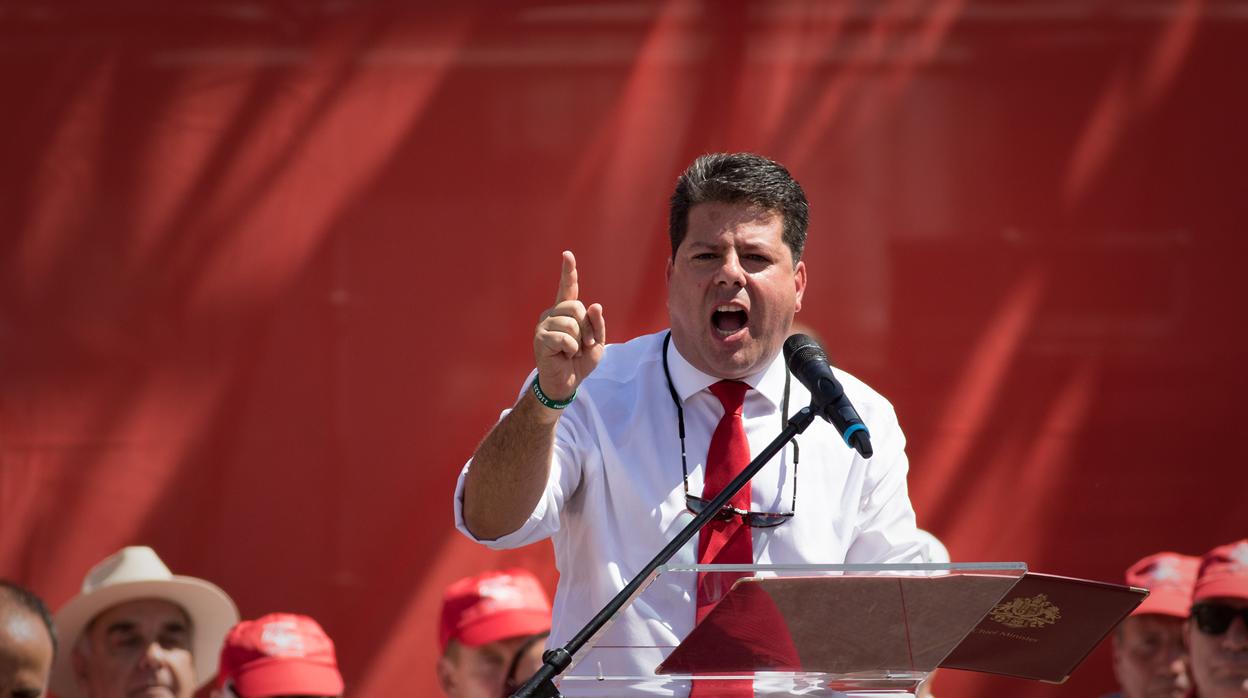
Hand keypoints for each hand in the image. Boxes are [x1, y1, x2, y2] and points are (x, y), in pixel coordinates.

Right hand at [533, 251, 605, 401]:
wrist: (566, 382)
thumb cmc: (580, 361)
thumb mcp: (597, 342)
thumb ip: (597, 324)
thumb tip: (594, 306)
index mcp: (566, 313)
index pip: (568, 289)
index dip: (568, 272)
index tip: (567, 255)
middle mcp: (553, 314)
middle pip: (576, 307)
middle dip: (586, 328)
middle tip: (583, 344)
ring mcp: (544, 325)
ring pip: (571, 323)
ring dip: (578, 342)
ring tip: (572, 351)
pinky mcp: (541, 339)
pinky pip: (565, 338)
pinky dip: (571, 349)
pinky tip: (564, 355)